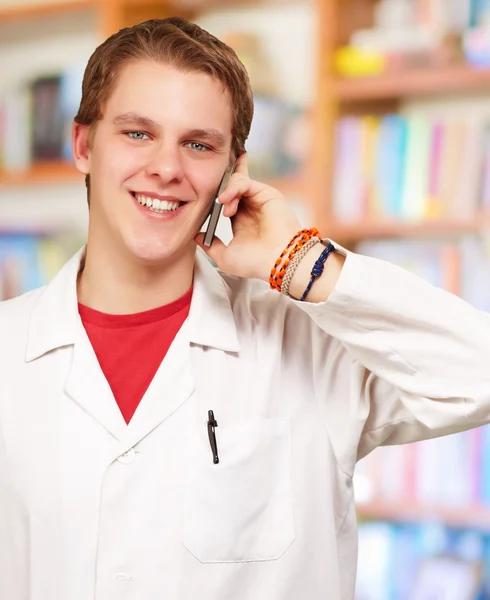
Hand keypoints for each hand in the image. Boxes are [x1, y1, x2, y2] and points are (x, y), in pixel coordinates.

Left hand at [195, 153, 301, 281]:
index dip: (215, 194)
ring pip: (236, 182)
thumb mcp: (225, 256)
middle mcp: (250, 208)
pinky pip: (245, 182)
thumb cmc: (255, 262)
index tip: (201, 194)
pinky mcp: (266, 193)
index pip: (226, 200)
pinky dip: (233, 188)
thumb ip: (210, 246)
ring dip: (225, 193)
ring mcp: (258, 199)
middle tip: (214, 200)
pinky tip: (226, 200)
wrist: (277, 261)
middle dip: (219, 185)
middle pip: (231, 185)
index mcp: (241, 220)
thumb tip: (196, 236)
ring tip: (224, 210)